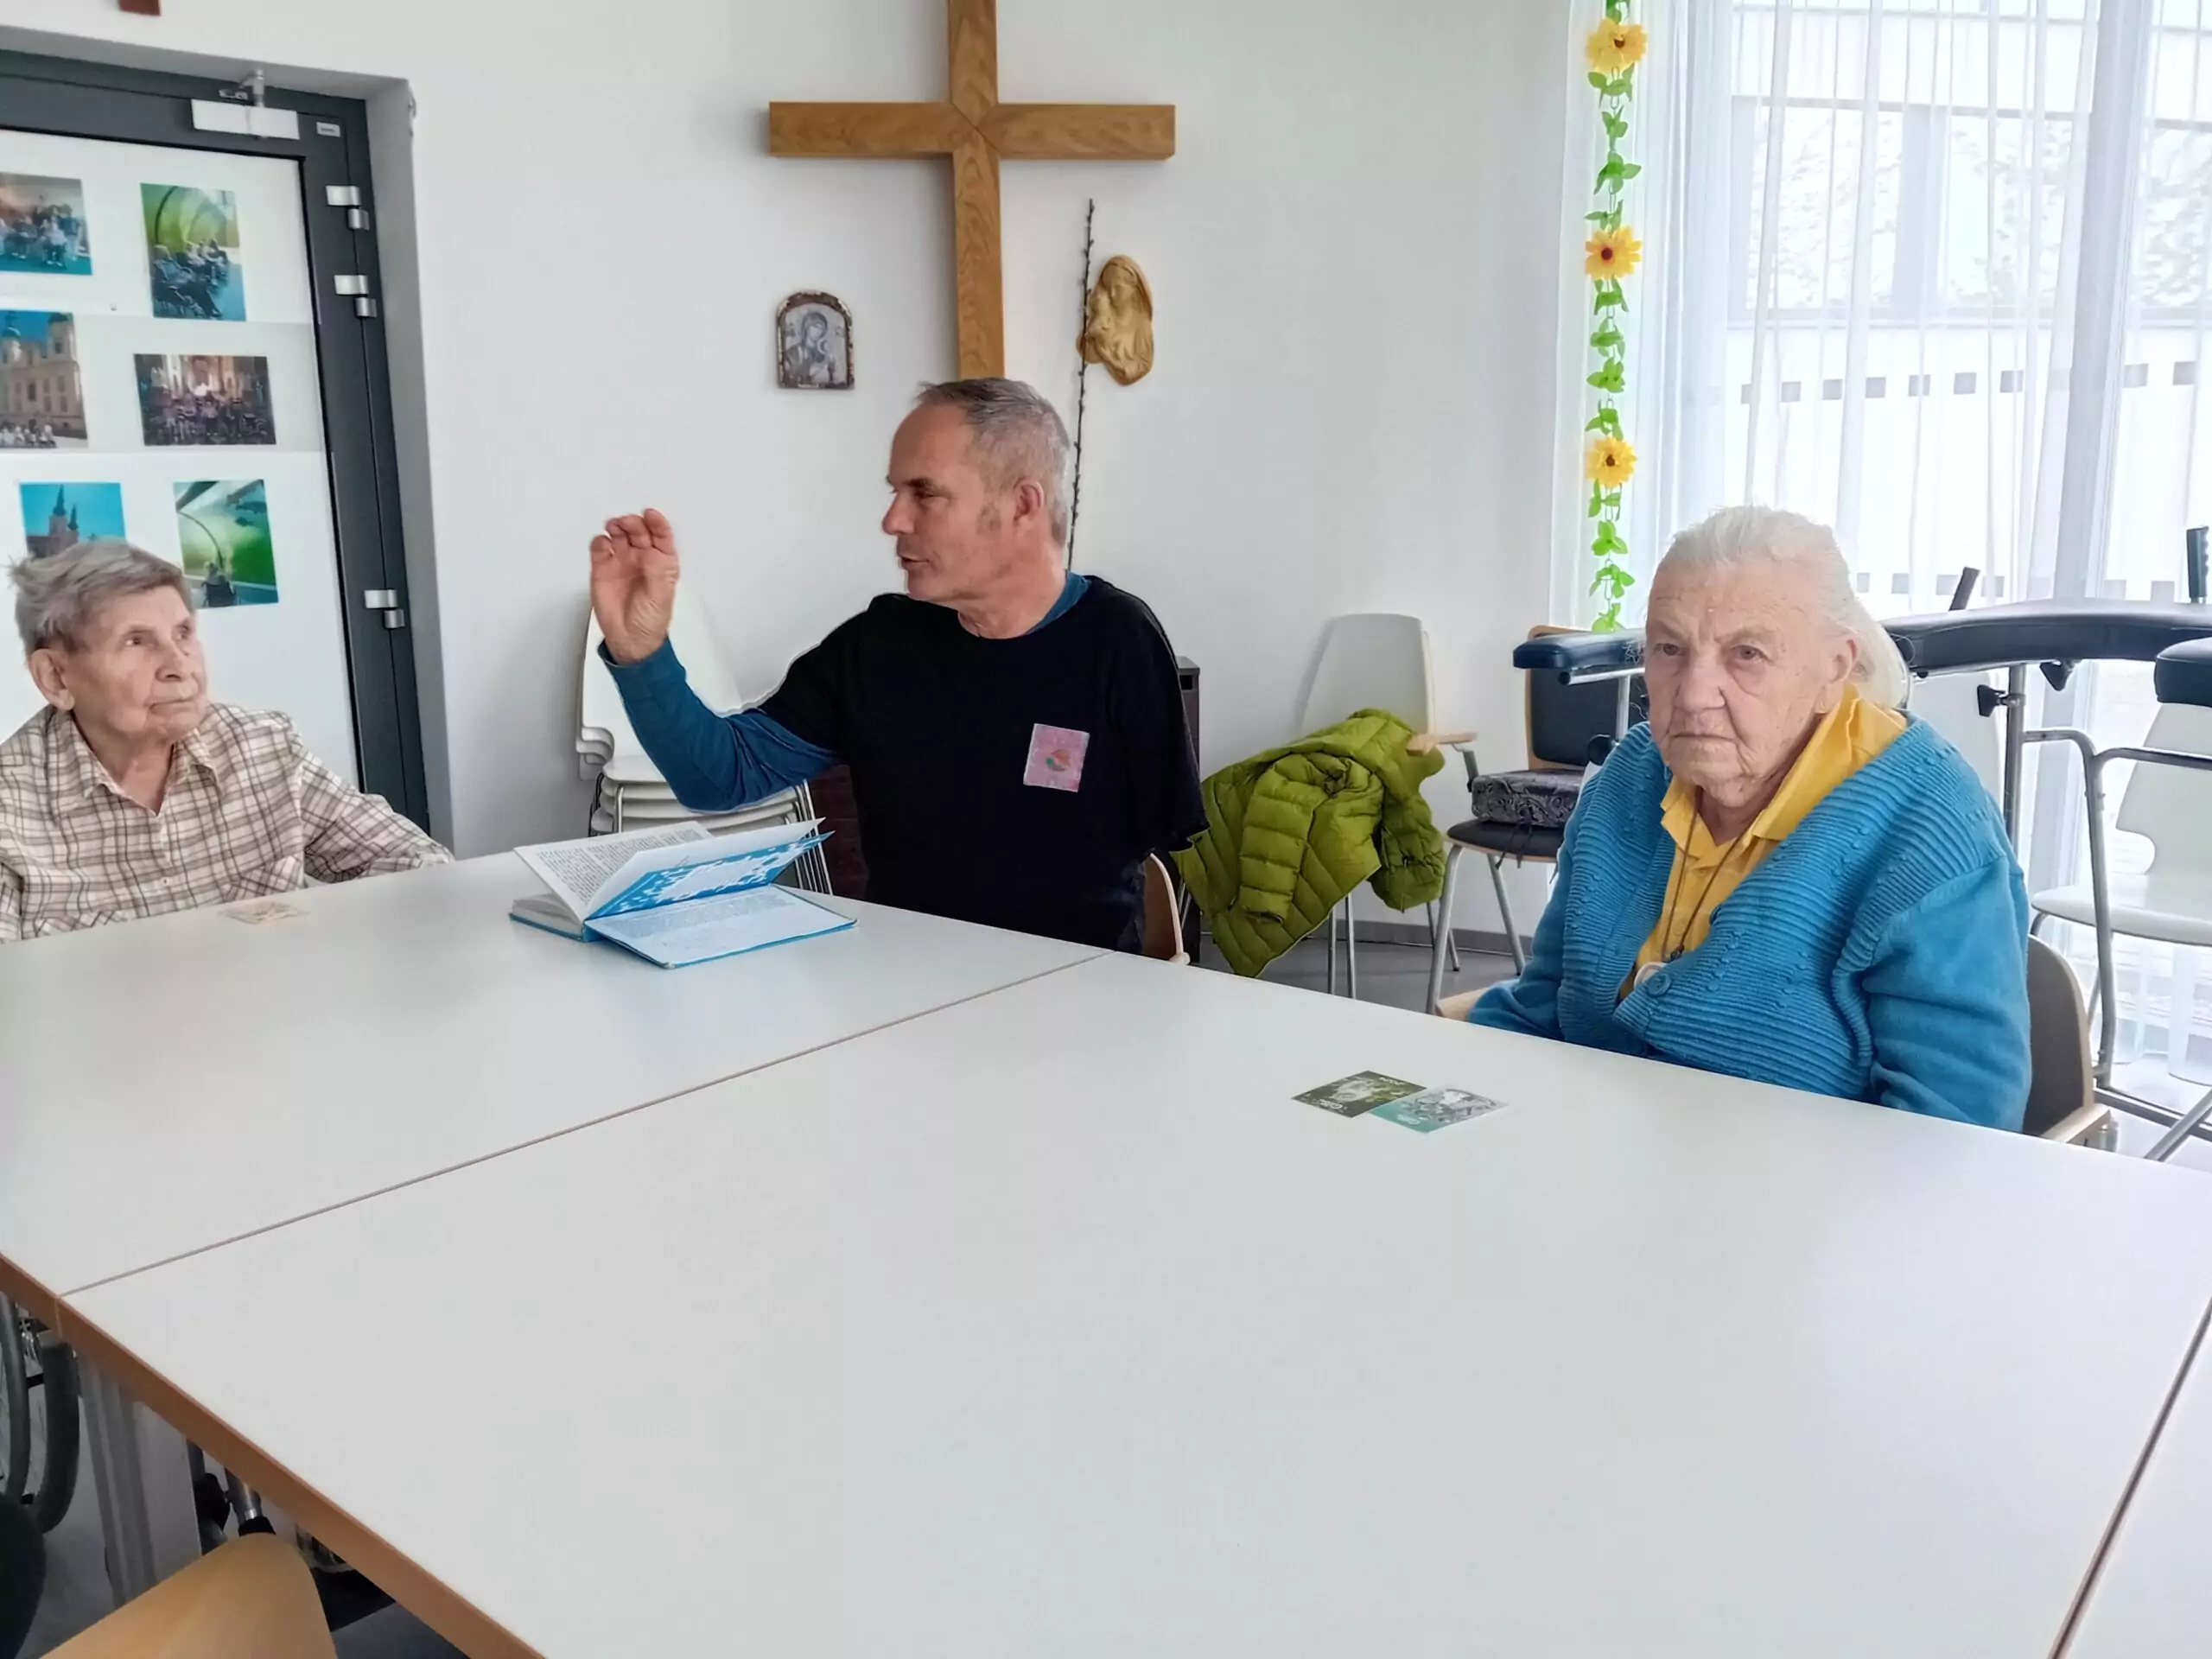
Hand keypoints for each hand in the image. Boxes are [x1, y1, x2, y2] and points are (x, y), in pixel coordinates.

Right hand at [590, 509, 681, 663]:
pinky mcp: (602, 568)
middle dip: (634, 523)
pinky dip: (600, 542)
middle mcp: (642, 558)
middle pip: (639, 531)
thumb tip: (651, 550)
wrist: (629, 639)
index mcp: (661, 562)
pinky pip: (600, 548)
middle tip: (627, 523)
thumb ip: (657, 572)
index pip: (661, 536)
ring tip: (614, 528)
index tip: (650, 515)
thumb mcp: (660, 596)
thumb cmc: (650, 619)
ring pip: (619, 534)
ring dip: (616, 527)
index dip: (657, 523)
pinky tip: (603, 545)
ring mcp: (622, 561)